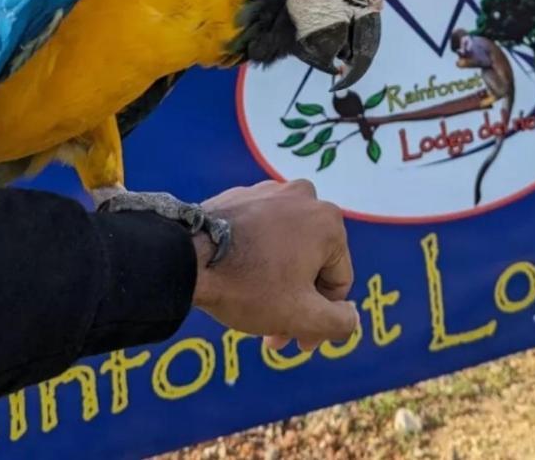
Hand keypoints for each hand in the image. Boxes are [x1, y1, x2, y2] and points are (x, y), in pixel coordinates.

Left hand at [190, 179, 357, 352]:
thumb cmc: (248, 286)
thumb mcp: (302, 316)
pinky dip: (256, 258)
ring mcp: (270, 192)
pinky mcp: (240, 196)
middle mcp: (305, 197)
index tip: (296, 342)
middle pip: (311, 264)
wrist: (183, 258)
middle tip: (273, 335)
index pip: (337, 283)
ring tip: (253, 309)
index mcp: (328, 222)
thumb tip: (351, 316)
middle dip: (297, 302)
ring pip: (286, 248)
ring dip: (278, 282)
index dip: (321, 320)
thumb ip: (340, 323)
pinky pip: (260, 233)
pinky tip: (237, 281)